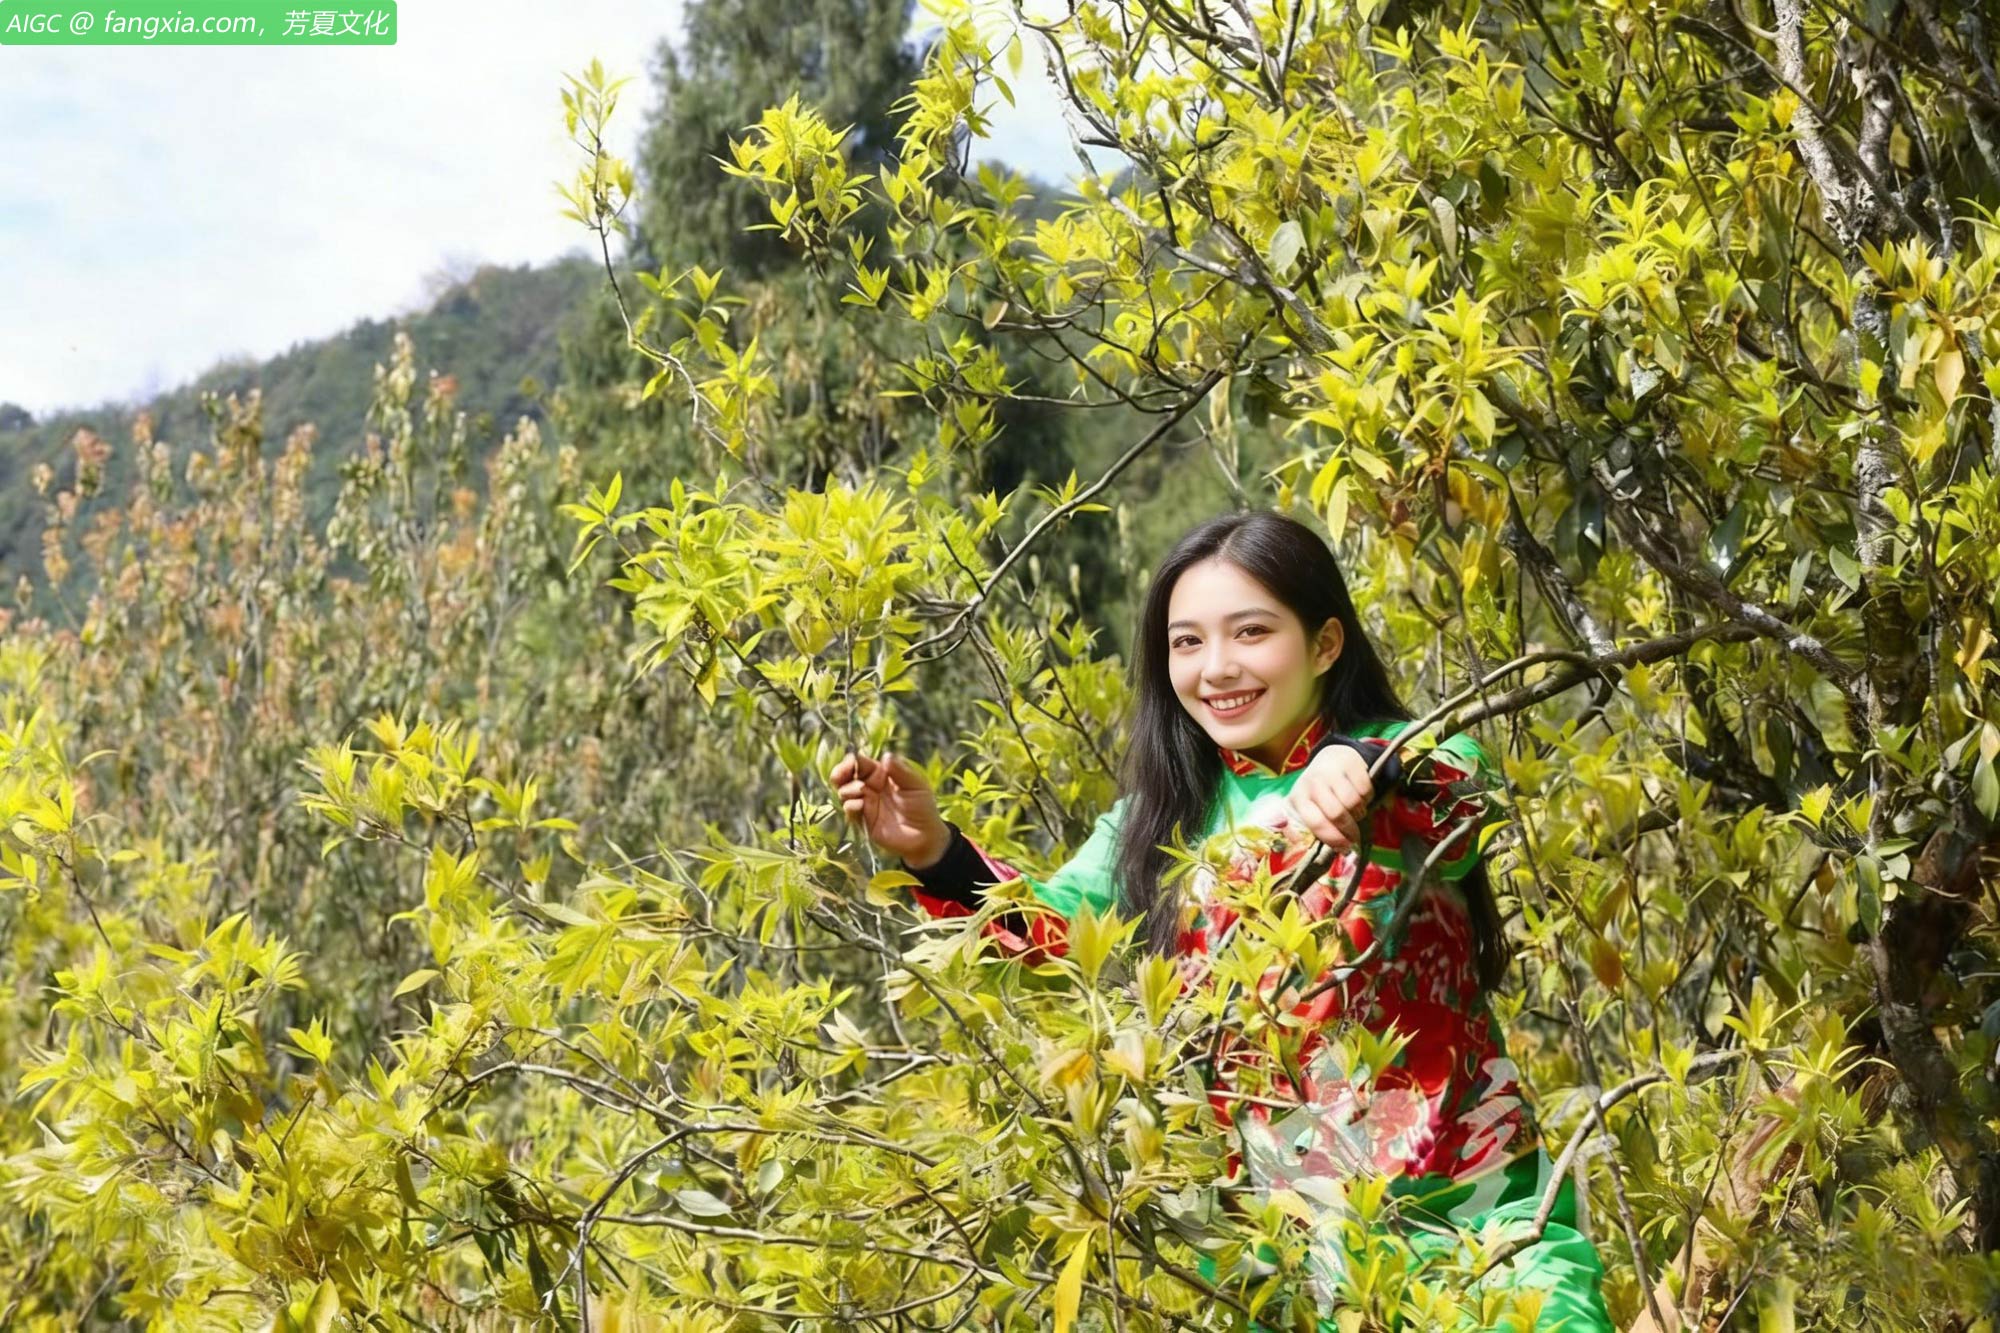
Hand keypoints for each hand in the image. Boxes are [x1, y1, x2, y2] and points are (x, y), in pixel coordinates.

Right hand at [830, 750, 951, 867]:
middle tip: (840, 775)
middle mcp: (869, 787)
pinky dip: (850, 806)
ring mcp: (865, 804)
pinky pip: (850, 810)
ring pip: (845, 792)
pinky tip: (860, 804)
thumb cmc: (923, 806)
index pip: (861, 763)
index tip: (850, 760)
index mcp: (881, 774)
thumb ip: (901, 770)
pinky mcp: (863, 821)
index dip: (852, 760)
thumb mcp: (916, 785)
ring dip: (847, 789)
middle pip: (846, 776)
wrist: (924, 837)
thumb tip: (886, 756)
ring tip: (860, 791)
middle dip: (840, 773)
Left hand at [1287, 743, 1374, 849]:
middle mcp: (1314, 782)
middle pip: (1337, 813)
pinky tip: (1361, 798)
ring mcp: (1332, 771)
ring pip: (1353, 802)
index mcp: (1299, 797)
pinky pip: (1365, 789)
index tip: (1344, 847)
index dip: (1333, 838)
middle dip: (1349, 830)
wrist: (1331, 758)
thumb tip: (1318, 847)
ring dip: (1359, 813)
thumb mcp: (1305, 807)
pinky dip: (1367, 799)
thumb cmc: (1317, 791)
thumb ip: (1305, 828)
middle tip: (1354, 837)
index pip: (1316, 822)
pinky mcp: (1351, 764)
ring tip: (1355, 814)